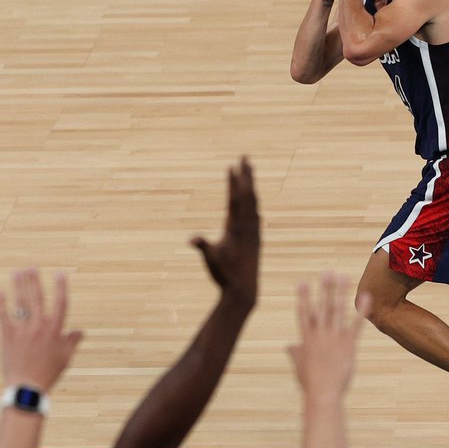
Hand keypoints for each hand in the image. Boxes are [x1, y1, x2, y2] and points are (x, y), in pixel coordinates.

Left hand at [0, 269, 82, 393]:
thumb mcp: (65, 358)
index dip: (61, 287)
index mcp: (55, 331)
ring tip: (17, 273)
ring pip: (21, 303)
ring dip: (19, 286)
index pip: (60, 304)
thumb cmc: (49, 374)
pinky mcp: (8, 337)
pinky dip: (0, 303)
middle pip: (37, 298)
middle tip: (31, 267)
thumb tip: (81, 331)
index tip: (60, 274)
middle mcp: (39, 327)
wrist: (27, 388)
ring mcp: (22, 331)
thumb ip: (72, 341)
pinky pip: (3, 316)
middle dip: (34, 281)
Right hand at [190, 158, 259, 309]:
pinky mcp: (256, 239)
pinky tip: (254, 202)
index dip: (233, 182)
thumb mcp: (211, 260)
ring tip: (250, 172)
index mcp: (236, 228)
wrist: (244, 290)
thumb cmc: (225, 275)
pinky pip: (256, 215)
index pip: (235, 199)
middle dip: (246, 175)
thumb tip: (192, 240)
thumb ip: (203, 247)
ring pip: (254, 203)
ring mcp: (254, 232)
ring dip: (251, 186)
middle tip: (245, 157)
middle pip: (248, 195)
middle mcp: (248, 227)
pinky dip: (254, 203)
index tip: (232, 166)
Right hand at [286, 273, 366, 399]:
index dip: (303, 297)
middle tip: (326, 273)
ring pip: (336, 310)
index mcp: (306, 338)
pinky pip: (355, 324)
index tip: (302, 283)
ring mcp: (333, 338)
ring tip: (342, 277)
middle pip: (321, 306)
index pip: (304, 313)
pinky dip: (361, 310)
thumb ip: (294, 352)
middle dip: (324, 288)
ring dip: (339, 292)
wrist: (323, 394)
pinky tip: (366, 296)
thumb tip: (288, 345)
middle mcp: (319, 334)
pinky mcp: (348, 344)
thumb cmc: (309, 383)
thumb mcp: (299, 366)